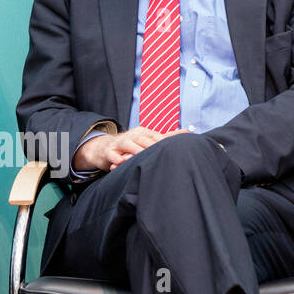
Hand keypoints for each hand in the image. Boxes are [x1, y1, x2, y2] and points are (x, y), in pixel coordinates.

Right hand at [74, 127, 188, 171]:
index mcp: (142, 132)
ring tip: (142, 157)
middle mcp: (132, 136)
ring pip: (128, 145)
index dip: (162, 143)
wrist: (105, 148)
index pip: (154, 137)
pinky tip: (121, 162)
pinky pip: (112, 154)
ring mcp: (119, 143)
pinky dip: (116, 158)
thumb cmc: (131, 146)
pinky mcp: (108, 152)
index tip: (173, 149)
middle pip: (142, 140)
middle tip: (162, 154)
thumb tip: (187, 131)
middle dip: (151, 146)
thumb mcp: (148, 140)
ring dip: (135, 151)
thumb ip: (166, 137)